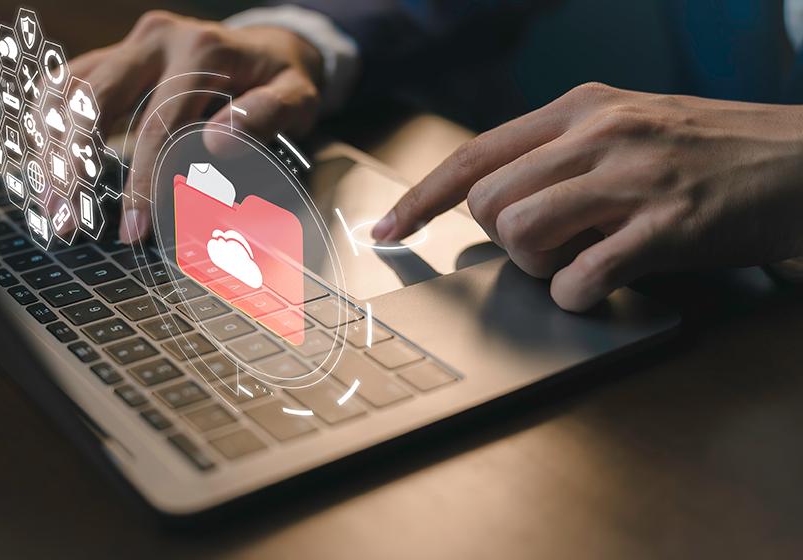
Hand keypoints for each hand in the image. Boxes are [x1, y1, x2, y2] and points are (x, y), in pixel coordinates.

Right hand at [69, 11, 323, 242]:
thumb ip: (267, 114)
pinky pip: (67, 82)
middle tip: (65, 220)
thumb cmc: (282, 80)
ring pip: (69, 85)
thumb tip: (219, 142)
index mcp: (201, 51)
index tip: (133, 230)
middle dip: (73, 163)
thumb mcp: (297, 95)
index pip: (158, 125)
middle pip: (94, 97)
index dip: (141, 182)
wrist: (270, 47)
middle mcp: (157, 39)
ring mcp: (132, 44)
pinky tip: (44, 165)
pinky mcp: (116, 55)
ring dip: (49, 145)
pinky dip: (49, 123)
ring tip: (47, 202)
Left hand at [372, 83, 802, 310]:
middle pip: (489, 203)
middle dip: (503, 240)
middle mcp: (598, 133)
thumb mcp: (628, 126)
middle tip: (550, 244)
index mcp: (580, 107)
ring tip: (582, 259)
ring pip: (523, 233)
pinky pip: (583, 274)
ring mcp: (633, 176)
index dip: (422, 197)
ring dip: (539, 266)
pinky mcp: (668, 225)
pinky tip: (602, 284)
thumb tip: (494, 201)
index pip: (474, 154)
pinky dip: (578, 293)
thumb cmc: (712, 149)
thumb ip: (560, 153)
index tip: (389, 229)